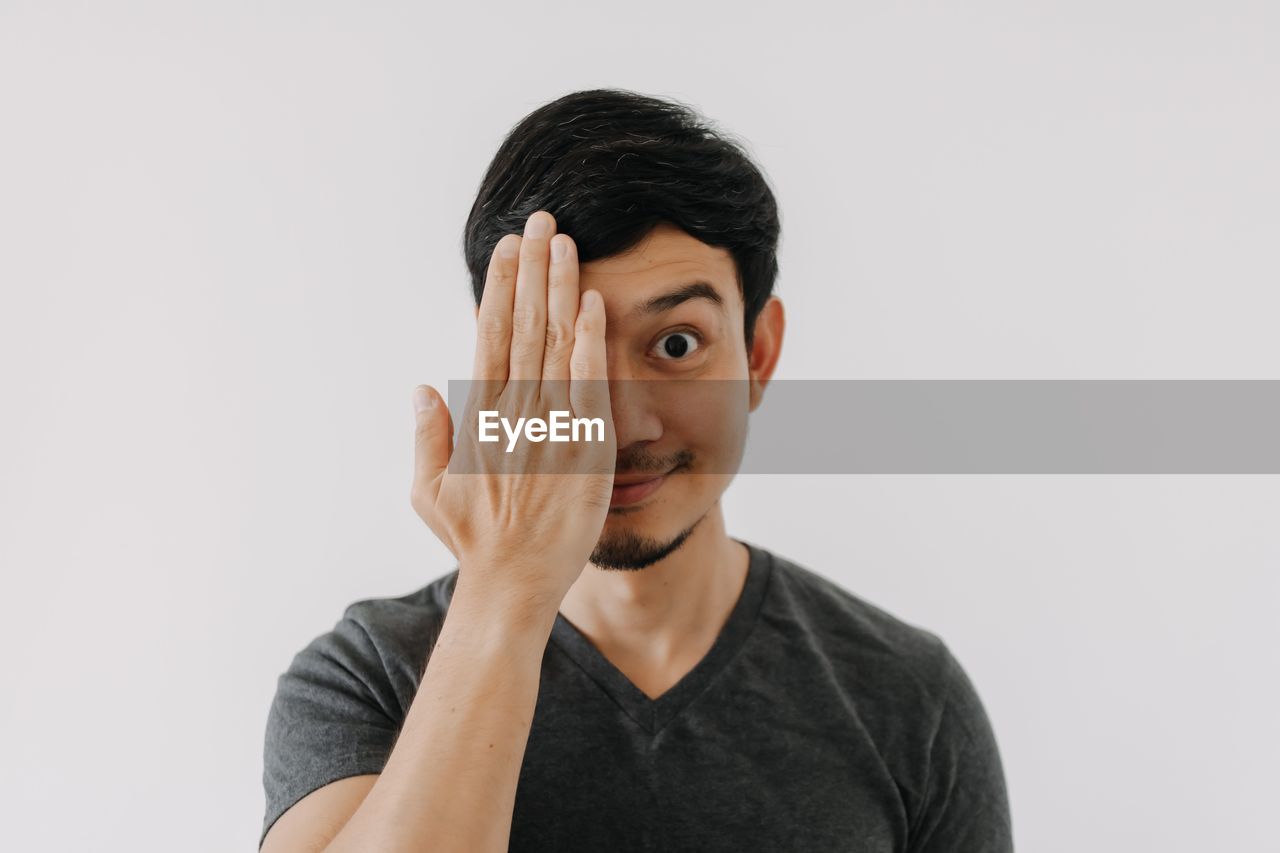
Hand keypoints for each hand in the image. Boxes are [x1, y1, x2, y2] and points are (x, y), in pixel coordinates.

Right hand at [410, 210, 614, 618]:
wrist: (514, 583)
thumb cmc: (472, 540)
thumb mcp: (429, 492)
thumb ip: (428, 437)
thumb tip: (424, 388)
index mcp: (479, 418)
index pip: (490, 336)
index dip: (499, 288)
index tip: (507, 248)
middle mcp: (514, 413)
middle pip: (523, 326)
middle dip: (531, 269)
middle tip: (540, 219)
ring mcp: (550, 428)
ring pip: (555, 344)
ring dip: (559, 288)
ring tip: (564, 241)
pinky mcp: (584, 448)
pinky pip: (590, 385)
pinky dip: (590, 342)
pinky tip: (592, 302)